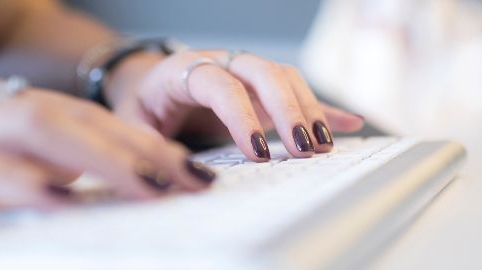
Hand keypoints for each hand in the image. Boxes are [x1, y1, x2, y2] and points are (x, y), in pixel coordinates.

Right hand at [0, 75, 214, 229]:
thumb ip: (16, 168)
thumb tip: (77, 193)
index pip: (84, 117)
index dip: (141, 141)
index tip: (187, 167)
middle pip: (76, 119)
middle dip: (142, 149)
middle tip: (194, 178)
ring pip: (40, 131)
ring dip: (104, 159)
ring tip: (154, 185)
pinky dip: (27, 184)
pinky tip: (66, 202)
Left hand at [104, 50, 364, 161]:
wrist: (147, 84)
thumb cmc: (142, 106)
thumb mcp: (133, 125)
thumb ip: (150, 145)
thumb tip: (177, 170)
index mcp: (186, 70)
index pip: (222, 86)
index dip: (242, 118)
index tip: (258, 154)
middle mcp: (222, 63)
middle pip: (263, 73)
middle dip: (288, 109)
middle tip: (303, 147)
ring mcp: (245, 72)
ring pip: (284, 78)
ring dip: (308, 109)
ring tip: (322, 146)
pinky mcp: (262, 87)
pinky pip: (297, 92)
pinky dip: (323, 109)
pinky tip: (349, 124)